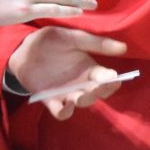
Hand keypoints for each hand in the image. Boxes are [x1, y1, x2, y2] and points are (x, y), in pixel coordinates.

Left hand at [6, 27, 130, 119]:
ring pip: (82, 103)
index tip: (115, 77)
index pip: (107, 79)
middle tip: (99, 86)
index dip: (112, 80)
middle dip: (100, 92)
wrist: (25, 48)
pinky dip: (64, 112)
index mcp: (91, 69)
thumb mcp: (74, 38)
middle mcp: (82, 83)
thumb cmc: (52, 40)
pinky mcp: (50, 100)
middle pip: (97, 93)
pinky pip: (61, 112)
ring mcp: (67, 93)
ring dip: (83, 101)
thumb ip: (96, 43)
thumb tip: (123, 47)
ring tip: (80, 95)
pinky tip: (65, 105)